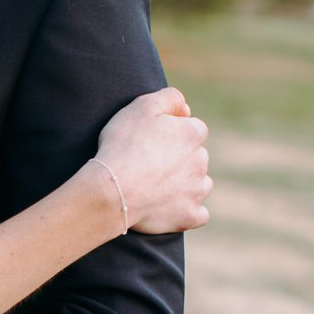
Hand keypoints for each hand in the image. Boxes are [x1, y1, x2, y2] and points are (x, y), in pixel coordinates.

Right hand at [94, 86, 212, 233]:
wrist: (112, 190)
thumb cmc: (122, 146)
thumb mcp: (141, 107)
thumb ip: (169, 98)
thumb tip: (185, 108)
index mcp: (193, 133)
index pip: (191, 129)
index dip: (169, 135)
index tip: (148, 143)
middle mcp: (201, 160)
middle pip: (194, 157)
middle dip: (178, 160)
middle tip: (147, 165)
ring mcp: (197, 189)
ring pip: (198, 183)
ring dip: (184, 184)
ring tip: (155, 188)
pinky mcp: (189, 215)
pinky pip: (197, 214)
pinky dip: (186, 211)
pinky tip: (169, 208)